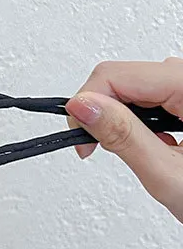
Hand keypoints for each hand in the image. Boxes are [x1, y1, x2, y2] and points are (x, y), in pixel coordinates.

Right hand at [65, 58, 182, 222]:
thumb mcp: (169, 173)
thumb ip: (123, 136)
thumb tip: (84, 108)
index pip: (115, 75)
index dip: (87, 104)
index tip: (80, 137)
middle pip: (124, 77)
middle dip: (102, 113)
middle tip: (98, 149)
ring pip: (135, 86)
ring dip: (123, 119)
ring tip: (140, 152)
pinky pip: (153, 96)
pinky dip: (142, 121)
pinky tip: (155, 143)